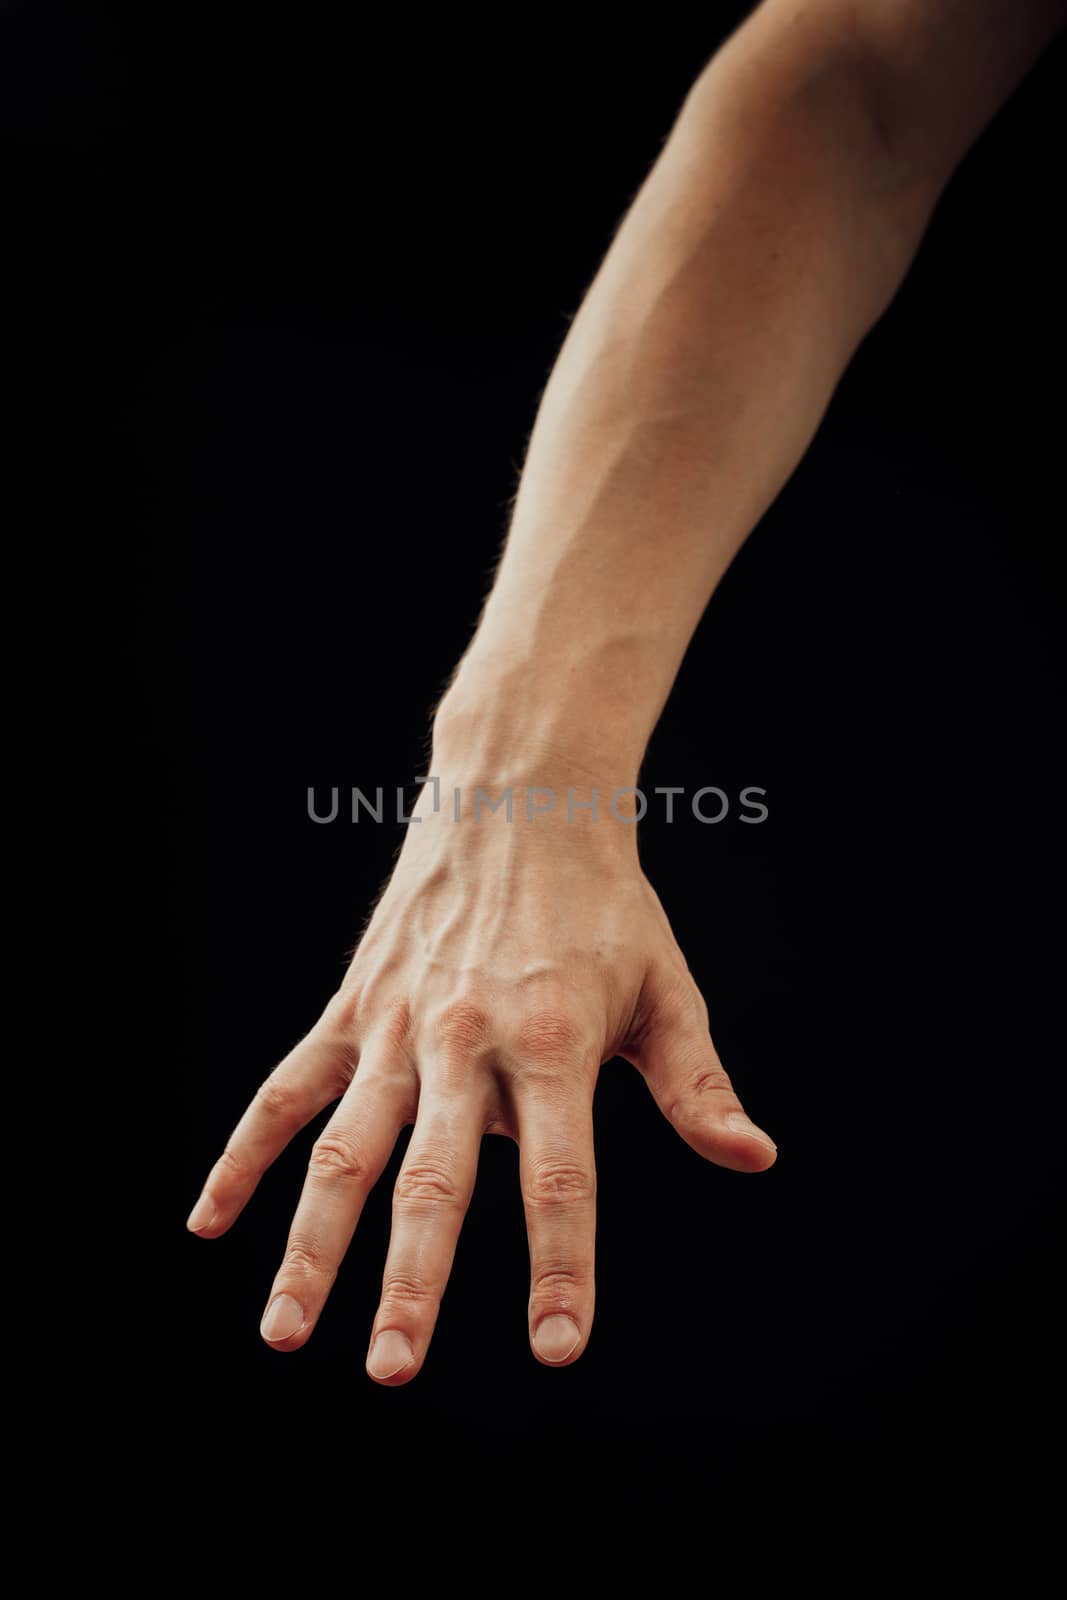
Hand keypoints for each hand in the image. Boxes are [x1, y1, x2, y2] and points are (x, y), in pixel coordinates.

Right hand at [185, 763, 776, 1383]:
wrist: (519, 798)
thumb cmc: (603, 904)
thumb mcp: (665, 986)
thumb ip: (695, 1084)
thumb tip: (754, 1158)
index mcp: (555, 1043)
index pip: (561, 1176)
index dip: (561, 1264)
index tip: (559, 1349)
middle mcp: (467, 1041)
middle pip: (433, 1178)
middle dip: (411, 1281)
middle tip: (389, 1372)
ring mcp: (398, 1026)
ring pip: (344, 1150)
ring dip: (311, 1244)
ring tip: (282, 1334)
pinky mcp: (352, 1010)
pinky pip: (286, 1090)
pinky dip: (244, 1155)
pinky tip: (210, 1223)